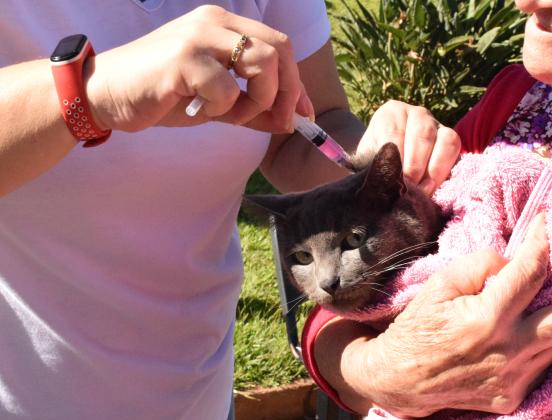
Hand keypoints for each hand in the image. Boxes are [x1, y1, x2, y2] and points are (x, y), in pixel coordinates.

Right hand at [85, 5, 312, 132]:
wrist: (106, 94)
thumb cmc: (163, 96)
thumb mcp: (218, 103)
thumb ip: (254, 108)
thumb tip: (292, 121)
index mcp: (224, 25)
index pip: (279, 45)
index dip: (297, 83)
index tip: (302, 114)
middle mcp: (214, 22)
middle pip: (279, 49)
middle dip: (288, 91)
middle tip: (279, 121)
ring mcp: (199, 36)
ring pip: (262, 63)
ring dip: (258, 100)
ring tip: (231, 115)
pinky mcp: (184, 58)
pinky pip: (228, 88)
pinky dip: (224, 109)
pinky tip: (200, 110)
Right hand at [345, 213, 551, 417]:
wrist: (398, 381)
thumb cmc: (417, 328)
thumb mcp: (439, 284)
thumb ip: (480, 265)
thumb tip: (512, 262)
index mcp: (486, 320)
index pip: (532, 272)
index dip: (543, 240)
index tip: (547, 222)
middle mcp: (507, 352)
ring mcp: (513, 379)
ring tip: (548, 296)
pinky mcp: (512, 397)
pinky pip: (544, 363)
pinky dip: (543, 341)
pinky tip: (528, 328)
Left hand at [357, 100, 460, 194]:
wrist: (388, 163)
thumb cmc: (376, 162)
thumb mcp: (368, 161)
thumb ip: (372, 166)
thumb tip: (380, 183)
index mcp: (391, 113)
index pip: (394, 132)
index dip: (395, 160)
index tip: (393, 181)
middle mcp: (417, 113)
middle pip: (422, 134)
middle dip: (415, 166)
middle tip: (409, 189)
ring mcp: (437, 124)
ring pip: (443, 139)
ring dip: (433, 169)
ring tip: (422, 191)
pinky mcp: (451, 138)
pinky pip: (454, 148)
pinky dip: (444, 169)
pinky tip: (432, 186)